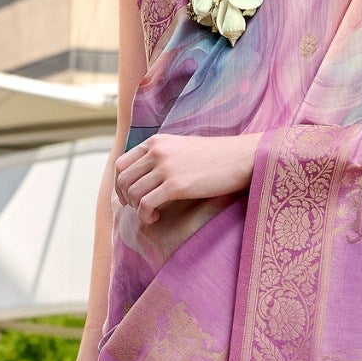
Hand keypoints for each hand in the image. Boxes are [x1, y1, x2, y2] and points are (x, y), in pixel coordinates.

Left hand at [114, 132, 257, 225]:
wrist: (241, 158)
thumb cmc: (216, 158)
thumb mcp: (182, 148)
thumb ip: (162, 156)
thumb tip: (146, 175)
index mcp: (156, 142)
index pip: (121, 164)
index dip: (120, 184)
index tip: (129, 197)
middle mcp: (157, 152)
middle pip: (123, 180)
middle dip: (126, 199)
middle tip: (138, 209)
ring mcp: (165, 168)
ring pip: (132, 193)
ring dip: (136, 209)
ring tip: (150, 214)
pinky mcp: (175, 185)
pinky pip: (145, 204)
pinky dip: (145, 215)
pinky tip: (155, 218)